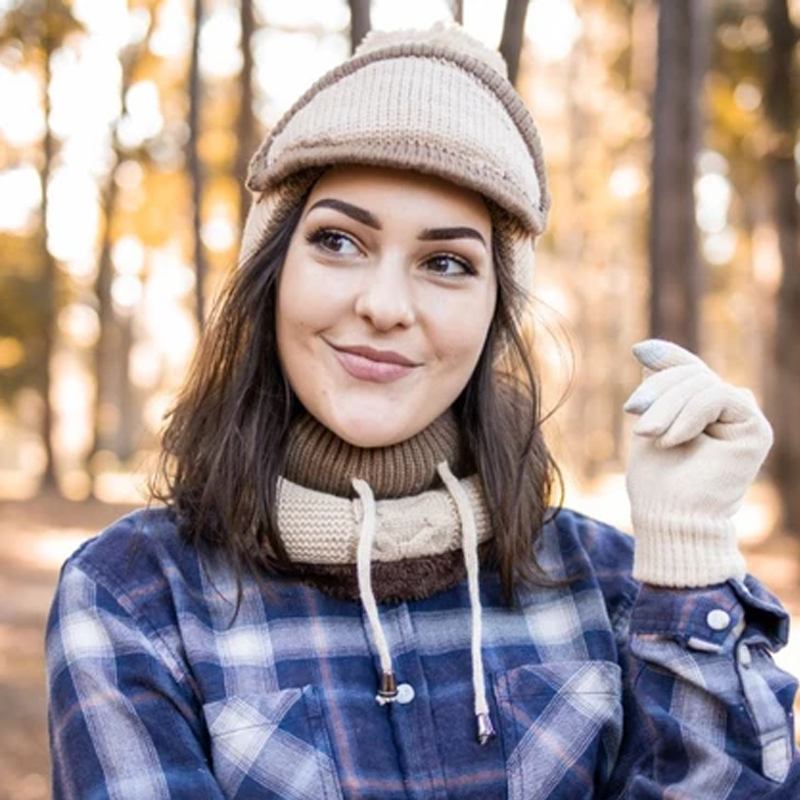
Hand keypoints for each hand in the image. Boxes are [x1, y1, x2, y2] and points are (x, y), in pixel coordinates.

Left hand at [623, 339, 772, 586]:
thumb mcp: (651, 424)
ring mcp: (744, 420)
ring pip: (702, 383)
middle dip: (658, 392)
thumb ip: (659, 390)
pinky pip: (718, 396)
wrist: (670, 522)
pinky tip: (672, 440)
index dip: (667, 357)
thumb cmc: (656, 484)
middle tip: (636, 422)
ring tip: (648, 436)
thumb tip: (648, 350)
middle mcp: (729, 413)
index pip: (689, 370)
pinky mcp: (755, 430)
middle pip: (692, 373)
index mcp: (705, 411)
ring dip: (667, 407)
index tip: (638, 350)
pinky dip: (689, 414)